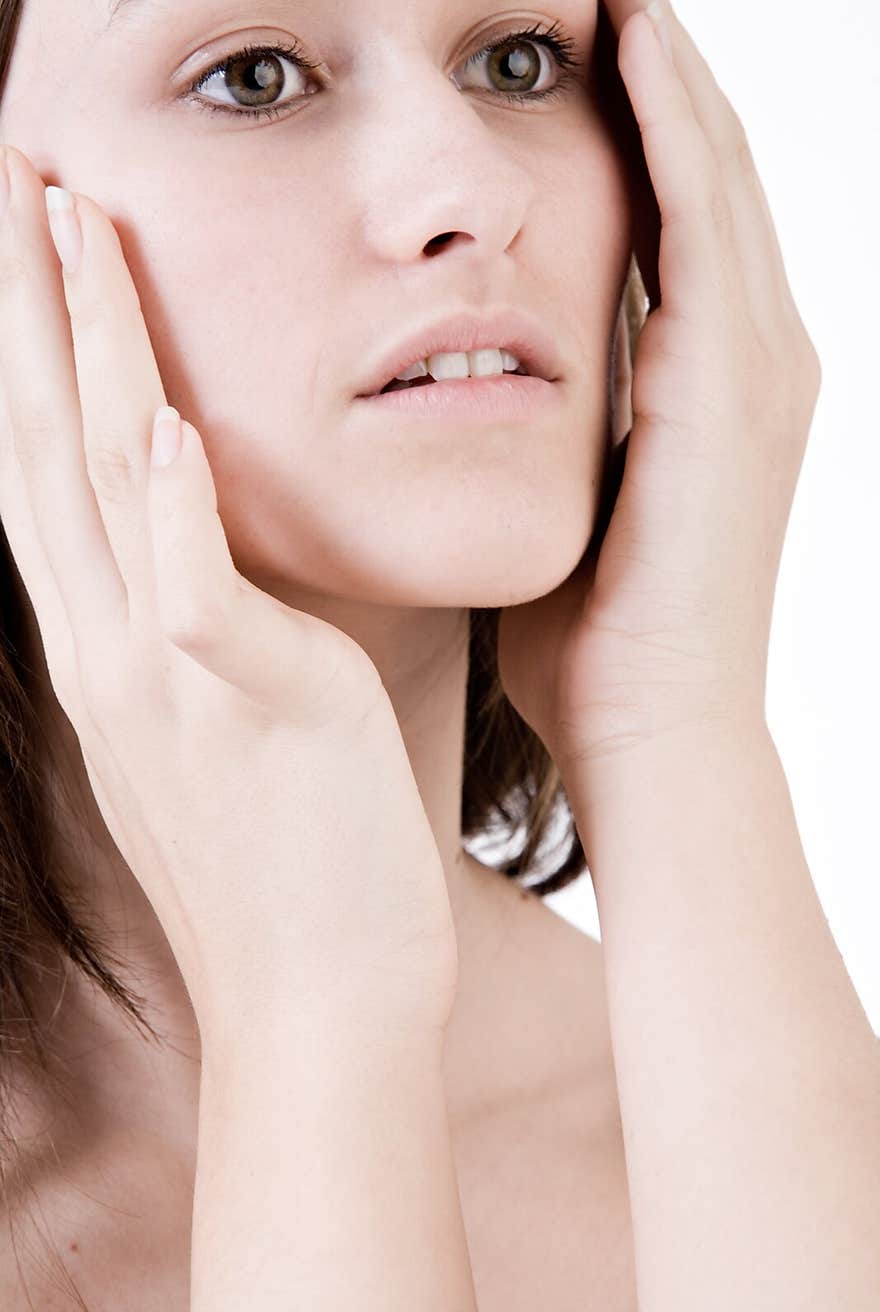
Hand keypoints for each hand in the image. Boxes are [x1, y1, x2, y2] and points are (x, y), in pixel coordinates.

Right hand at [0, 146, 456, 1040]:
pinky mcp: (252, 713)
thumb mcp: (219, 724)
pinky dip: (168, 511)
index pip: (52, 470)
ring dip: (88, 355)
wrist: (323, 1003)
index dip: (34, 350)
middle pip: (48, 449)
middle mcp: (112, 652)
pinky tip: (164, 422)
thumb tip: (204, 538)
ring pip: (103, 492)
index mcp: (114, 647)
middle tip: (16, 178)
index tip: (35, 245)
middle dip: (27, 308)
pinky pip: (192, 596)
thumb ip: (197, 627)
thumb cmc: (292, 861)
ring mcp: (167, 684)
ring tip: (71, 226)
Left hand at [497, 0, 821, 766]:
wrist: (648, 731)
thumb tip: (473, 381)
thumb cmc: (588, 643)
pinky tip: (632, 38)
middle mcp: (757, 357)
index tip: (579, 39)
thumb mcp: (562, 505)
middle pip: (707, 171)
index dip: (638, 120)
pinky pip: (702, 218)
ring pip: (715, 171)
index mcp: (713, 385)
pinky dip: (671, 123)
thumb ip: (546, 427)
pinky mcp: (734, 385)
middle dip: (659, 66)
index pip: (678, 217)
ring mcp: (761, 366)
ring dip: (667, 65)